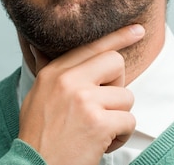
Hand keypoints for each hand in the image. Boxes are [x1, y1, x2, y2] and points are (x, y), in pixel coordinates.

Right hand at [18, 24, 144, 164]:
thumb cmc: (38, 136)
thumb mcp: (36, 96)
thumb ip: (48, 71)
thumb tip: (37, 46)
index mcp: (53, 73)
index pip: (91, 46)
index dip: (117, 37)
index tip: (137, 30)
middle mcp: (67, 80)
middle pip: (115, 63)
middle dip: (118, 85)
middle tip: (104, 106)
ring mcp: (83, 99)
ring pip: (126, 96)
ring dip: (118, 117)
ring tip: (97, 130)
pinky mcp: (98, 122)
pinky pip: (129, 121)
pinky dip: (120, 136)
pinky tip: (101, 143)